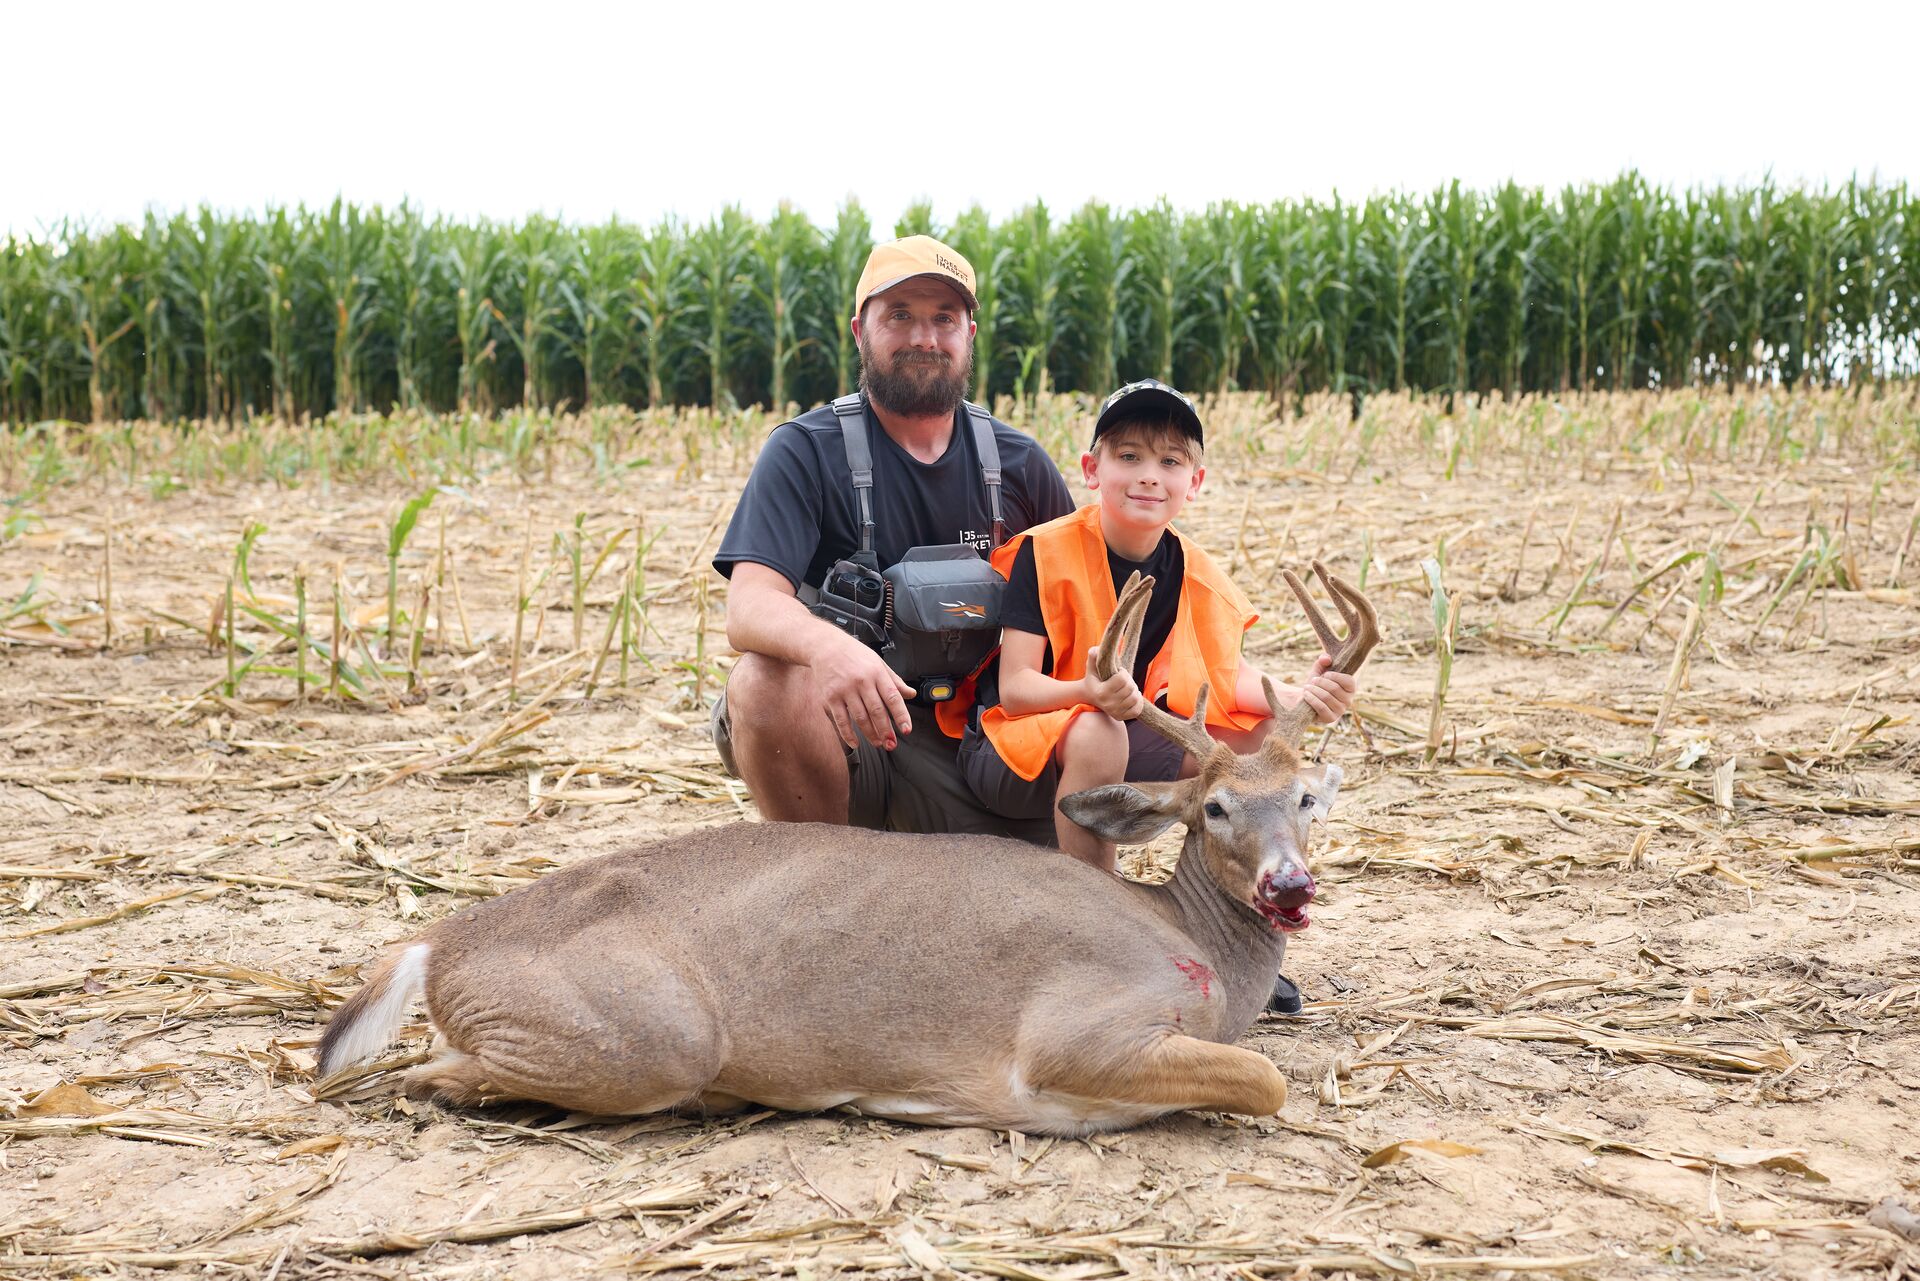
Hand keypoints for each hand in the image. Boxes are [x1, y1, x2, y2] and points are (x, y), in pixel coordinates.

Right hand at [810, 633, 914, 749]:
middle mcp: (862, 682)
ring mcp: (845, 690)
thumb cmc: (854, 654)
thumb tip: (911, 694)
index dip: (901, 715)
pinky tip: (855, 743)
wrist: (825, 646)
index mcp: (876, 673)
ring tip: (878, 743)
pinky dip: (848, 734)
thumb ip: (894, 680)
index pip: (892, 697)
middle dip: (886, 731)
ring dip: (870, 734)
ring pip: (860, 718)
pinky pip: (841, 720)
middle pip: (877, 711)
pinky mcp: (830, 697)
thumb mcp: (878, 662)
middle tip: (892, 743)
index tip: (906, 729)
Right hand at [1081, 647, 1145, 720]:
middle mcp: (1108, 704)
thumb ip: (1093, 656)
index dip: (1123, 672)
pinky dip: (1138, 702)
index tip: (1118, 672)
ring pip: (1136, 698)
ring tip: (1127, 688)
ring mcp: (1114, 712)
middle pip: (1130, 688)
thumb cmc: (1093, 679)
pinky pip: (1137, 710)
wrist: (1090, 697)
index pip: (1122, 679)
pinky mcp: (1121, 717)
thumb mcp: (1092, 667)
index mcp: (1101, 692)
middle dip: (1129, 680)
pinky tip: (1132, 696)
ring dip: (1134, 690)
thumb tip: (1095, 650)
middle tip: (1123, 680)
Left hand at [1295, 653, 1356, 724]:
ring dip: (1313, 690)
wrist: (1307, 699)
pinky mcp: (1330, 718)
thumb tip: (1326, 659)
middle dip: (1320, 682)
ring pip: (1326, 697)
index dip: (1334, 676)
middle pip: (1334, 689)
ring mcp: (1340, 711)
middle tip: (1313, 680)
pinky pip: (1321, 707)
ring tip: (1307, 687)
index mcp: (1351, 688)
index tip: (1324, 674)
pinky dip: (1311, 699)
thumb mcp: (1320, 669)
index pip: (1348, 681)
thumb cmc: (1317, 683)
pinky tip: (1306, 694)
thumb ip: (1324, 660)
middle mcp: (1349, 700)